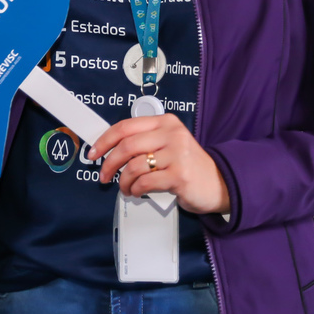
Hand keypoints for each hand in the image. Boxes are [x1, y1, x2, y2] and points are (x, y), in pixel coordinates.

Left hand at [88, 113, 229, 214]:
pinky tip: (137, 191)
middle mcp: (172, 134)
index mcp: (165, 122)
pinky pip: (145, 182)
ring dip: (123, 181)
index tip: (94, 153)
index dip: (105, 140)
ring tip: (125, 187)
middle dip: (109, 163)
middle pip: (127, 145)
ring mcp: (177, 154)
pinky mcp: (179, 176)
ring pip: (134, 166)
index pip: (126, 126)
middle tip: (104, 175)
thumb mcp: (168, 144)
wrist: (219, 183)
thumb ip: (144, 142)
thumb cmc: (188, 165)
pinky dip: (135, 189)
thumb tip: (110, 149)